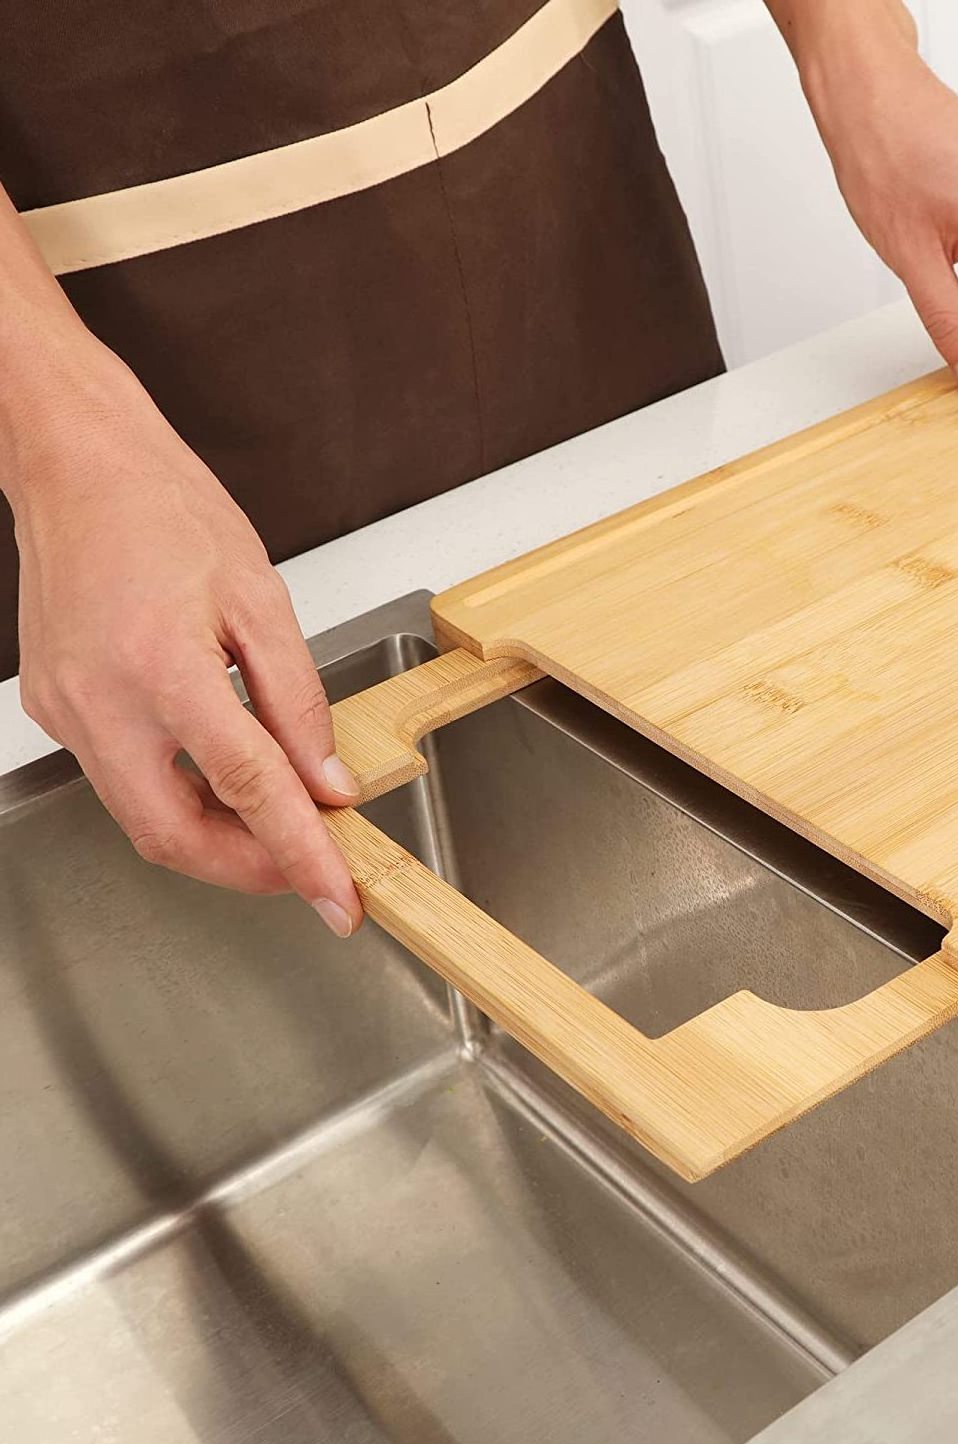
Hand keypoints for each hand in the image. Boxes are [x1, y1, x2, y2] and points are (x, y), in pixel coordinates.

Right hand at [10, 357, 363, 934]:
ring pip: (143, 819)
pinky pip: (121, 780)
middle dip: (248, 869)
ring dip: (216, 840)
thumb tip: (327, 781)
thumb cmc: (166, 510)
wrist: (77, 465)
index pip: (246, 788)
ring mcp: (65, 710)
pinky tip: (222, 782)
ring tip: (278, 826)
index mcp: (161, 666)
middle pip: (174, 835)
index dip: (299, 854)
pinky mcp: (54, 709)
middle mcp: (99, 701)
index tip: (337, 897)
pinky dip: (180, 797)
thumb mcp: (261, 599)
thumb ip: (299, 702)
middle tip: (310, 870)